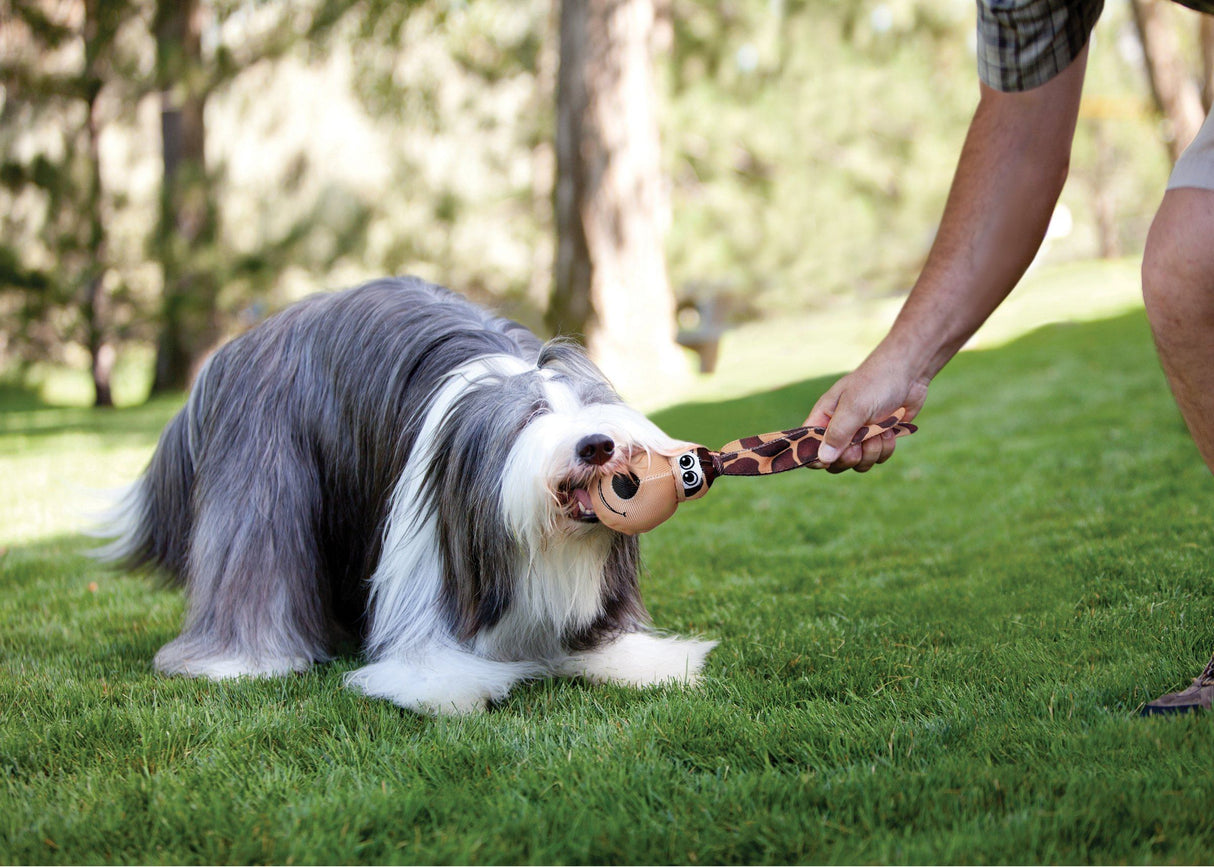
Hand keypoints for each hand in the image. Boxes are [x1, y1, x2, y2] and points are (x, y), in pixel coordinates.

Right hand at [804, 352, 929, 472]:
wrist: (909, 374)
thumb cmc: (876, 383)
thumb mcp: (854, 406)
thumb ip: (838, 433)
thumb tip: (822, 459)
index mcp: (824, 418)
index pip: (808, 446)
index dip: (816, 457)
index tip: (832, 458)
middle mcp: (839, 429)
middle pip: (834, 462)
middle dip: (850, 457)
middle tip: (860, 442)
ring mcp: (859, 436)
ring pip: (859, 463)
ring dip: (872, 451)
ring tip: (880, 430)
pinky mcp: (878, 439)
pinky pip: (877, 458)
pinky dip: (886, 448)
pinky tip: (890, 430)